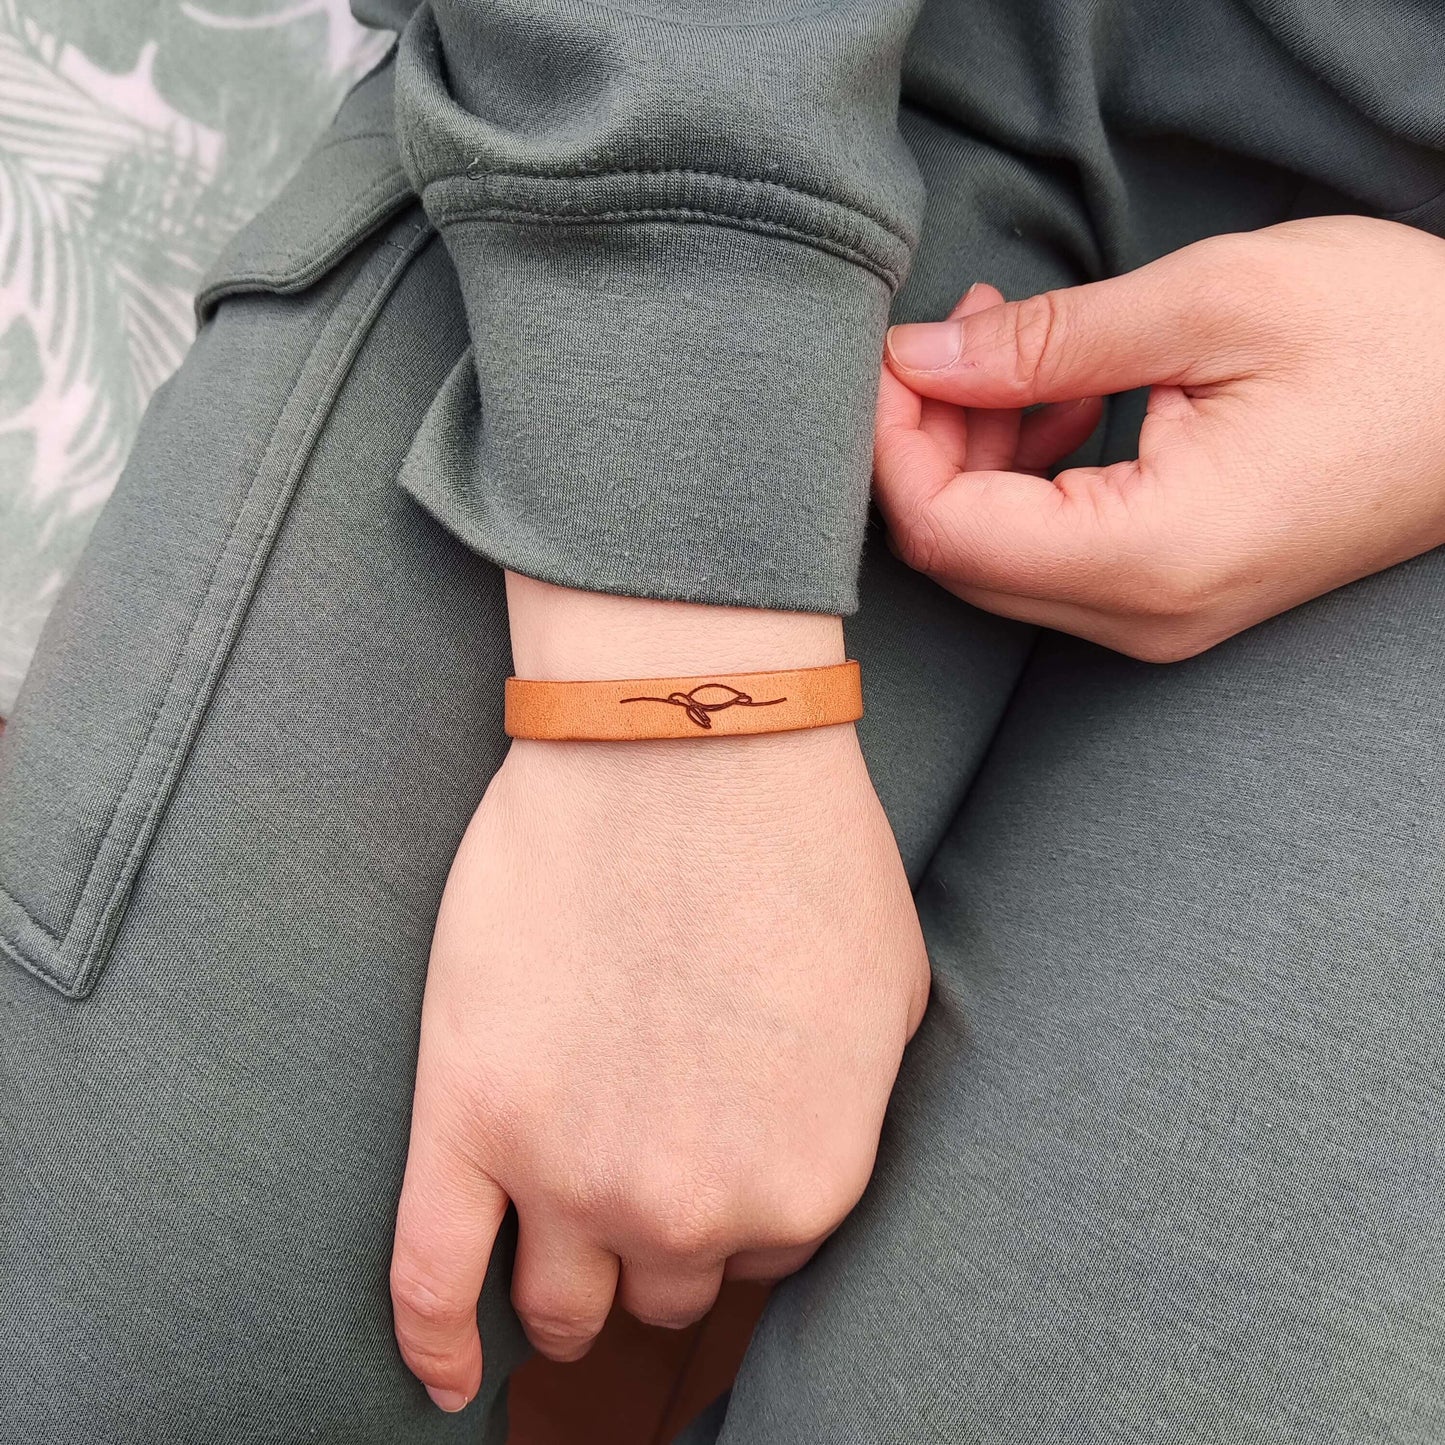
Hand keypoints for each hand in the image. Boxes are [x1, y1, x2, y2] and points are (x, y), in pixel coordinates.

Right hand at [389, 579, 928, 1412]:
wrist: (683, 746)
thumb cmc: (797, 847)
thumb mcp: (888, 993)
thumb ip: (850, 1108)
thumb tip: (798, 1144)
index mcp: (804, 1181)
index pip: (765, 1252)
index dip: (741, 1197)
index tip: (721, 1147)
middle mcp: (688, 1207)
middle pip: (666, 1281)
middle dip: (664, 1234)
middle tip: (649, 1165)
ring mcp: (569, 1172)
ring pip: (563, 1300)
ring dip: (571, 1289)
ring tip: (563, 1263)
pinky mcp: (468, 1118)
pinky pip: (428, 1280)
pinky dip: (432, 1342)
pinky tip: (441, 1381)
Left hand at [874, 215, 1444, 660]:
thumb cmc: (1397, 338)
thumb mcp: (1216, 303)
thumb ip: (1048, 341)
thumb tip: (919, 361)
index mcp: (1154, 556)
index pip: (948, 531)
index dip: (892, 443)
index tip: (890, 356)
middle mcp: (1144, 617)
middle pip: (959, 552)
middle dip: (926, 440)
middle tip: (954, 333)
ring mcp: (1156, 620)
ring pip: (996, 554)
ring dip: (974, 449)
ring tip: (1010, 344)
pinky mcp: (1168, 598)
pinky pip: (1049, 553)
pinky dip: (1023, 474)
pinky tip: (1057, 396)